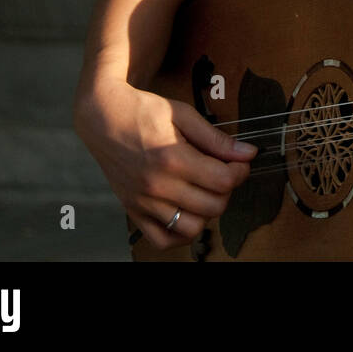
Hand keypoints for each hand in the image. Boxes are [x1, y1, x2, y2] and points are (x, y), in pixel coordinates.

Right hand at [74, 80, 256, 249]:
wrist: (103, 117)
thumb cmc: (143, 111)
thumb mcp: (184, 115)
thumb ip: (217, 139)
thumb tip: (248, 153)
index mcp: (173, 159)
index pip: (224, 181)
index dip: (240, 171)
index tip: (239, 162)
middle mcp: (158, 186)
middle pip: (214, 206)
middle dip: (228, 190)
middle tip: (224, 173)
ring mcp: (144, 202)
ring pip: (192, 228)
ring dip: (207, 212)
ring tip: (205, 190)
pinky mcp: (133, 210)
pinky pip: (162, 240)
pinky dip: (180, 234)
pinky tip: (187, 212)